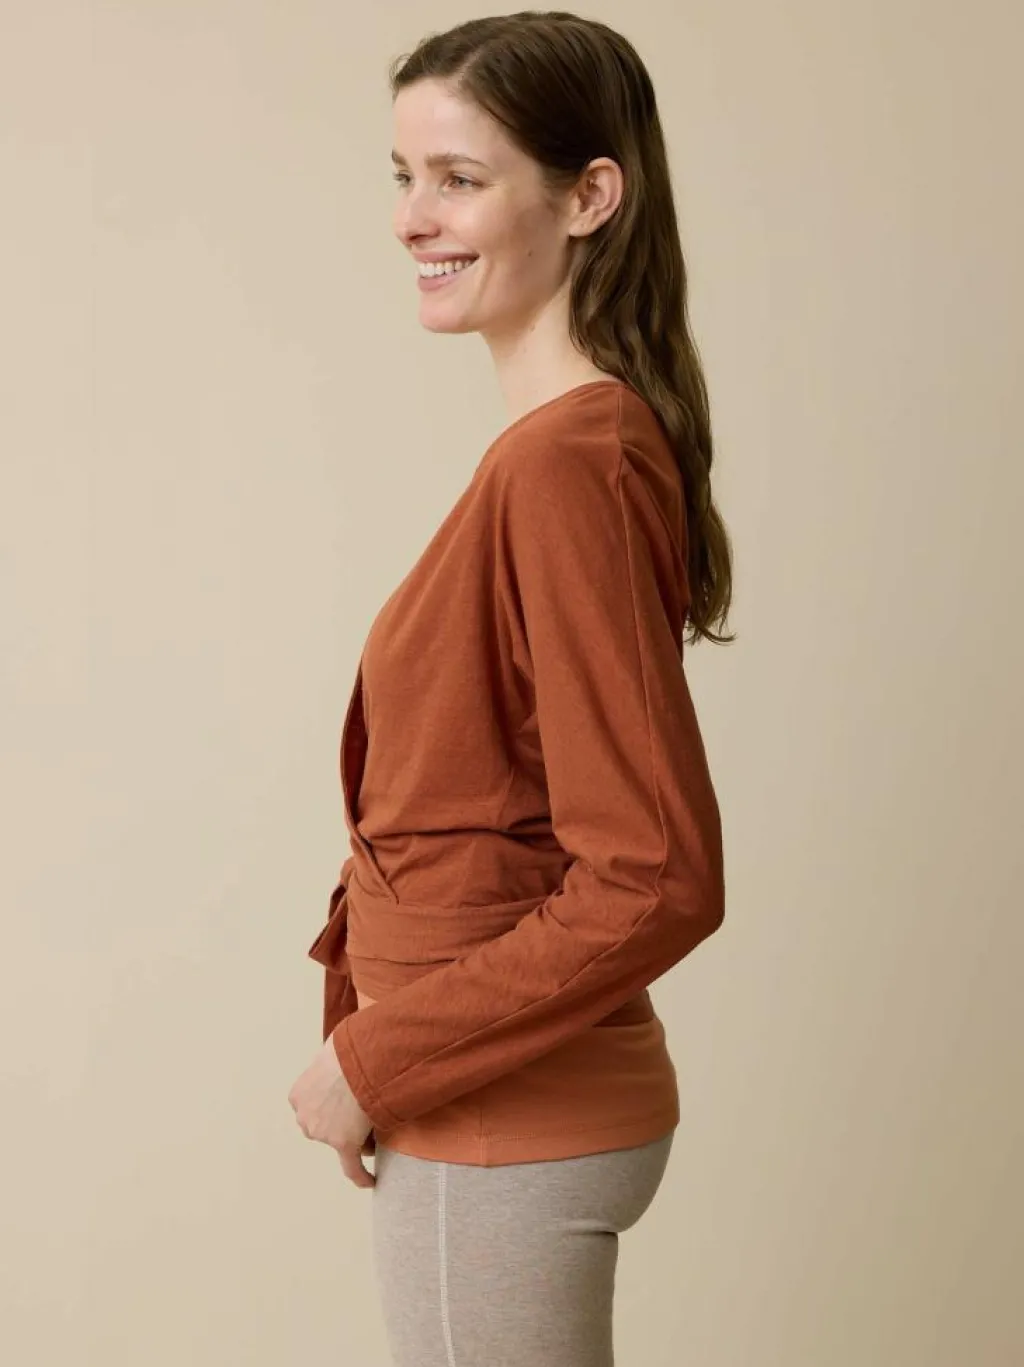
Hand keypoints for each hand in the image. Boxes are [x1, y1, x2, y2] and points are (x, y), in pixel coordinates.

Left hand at [287, 1036, 375, 1187]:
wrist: (359, 1062)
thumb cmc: (349, 1049)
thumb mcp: (331, 1048)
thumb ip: (331, 1058)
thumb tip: (344, 1048)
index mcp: (298, 1095)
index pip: (314, 1107)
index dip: (331, 1107)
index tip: (343, 1106)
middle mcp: (305, 1117)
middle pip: (324, 1125)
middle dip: (340, 1122)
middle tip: (362, 1109)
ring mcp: (322, 1133)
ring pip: (340, 1140)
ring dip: (354, 1135)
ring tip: (375, 1121)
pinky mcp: (343, 1144)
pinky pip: (352, 1166)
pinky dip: (360, 1175)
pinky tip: (371, 1180)